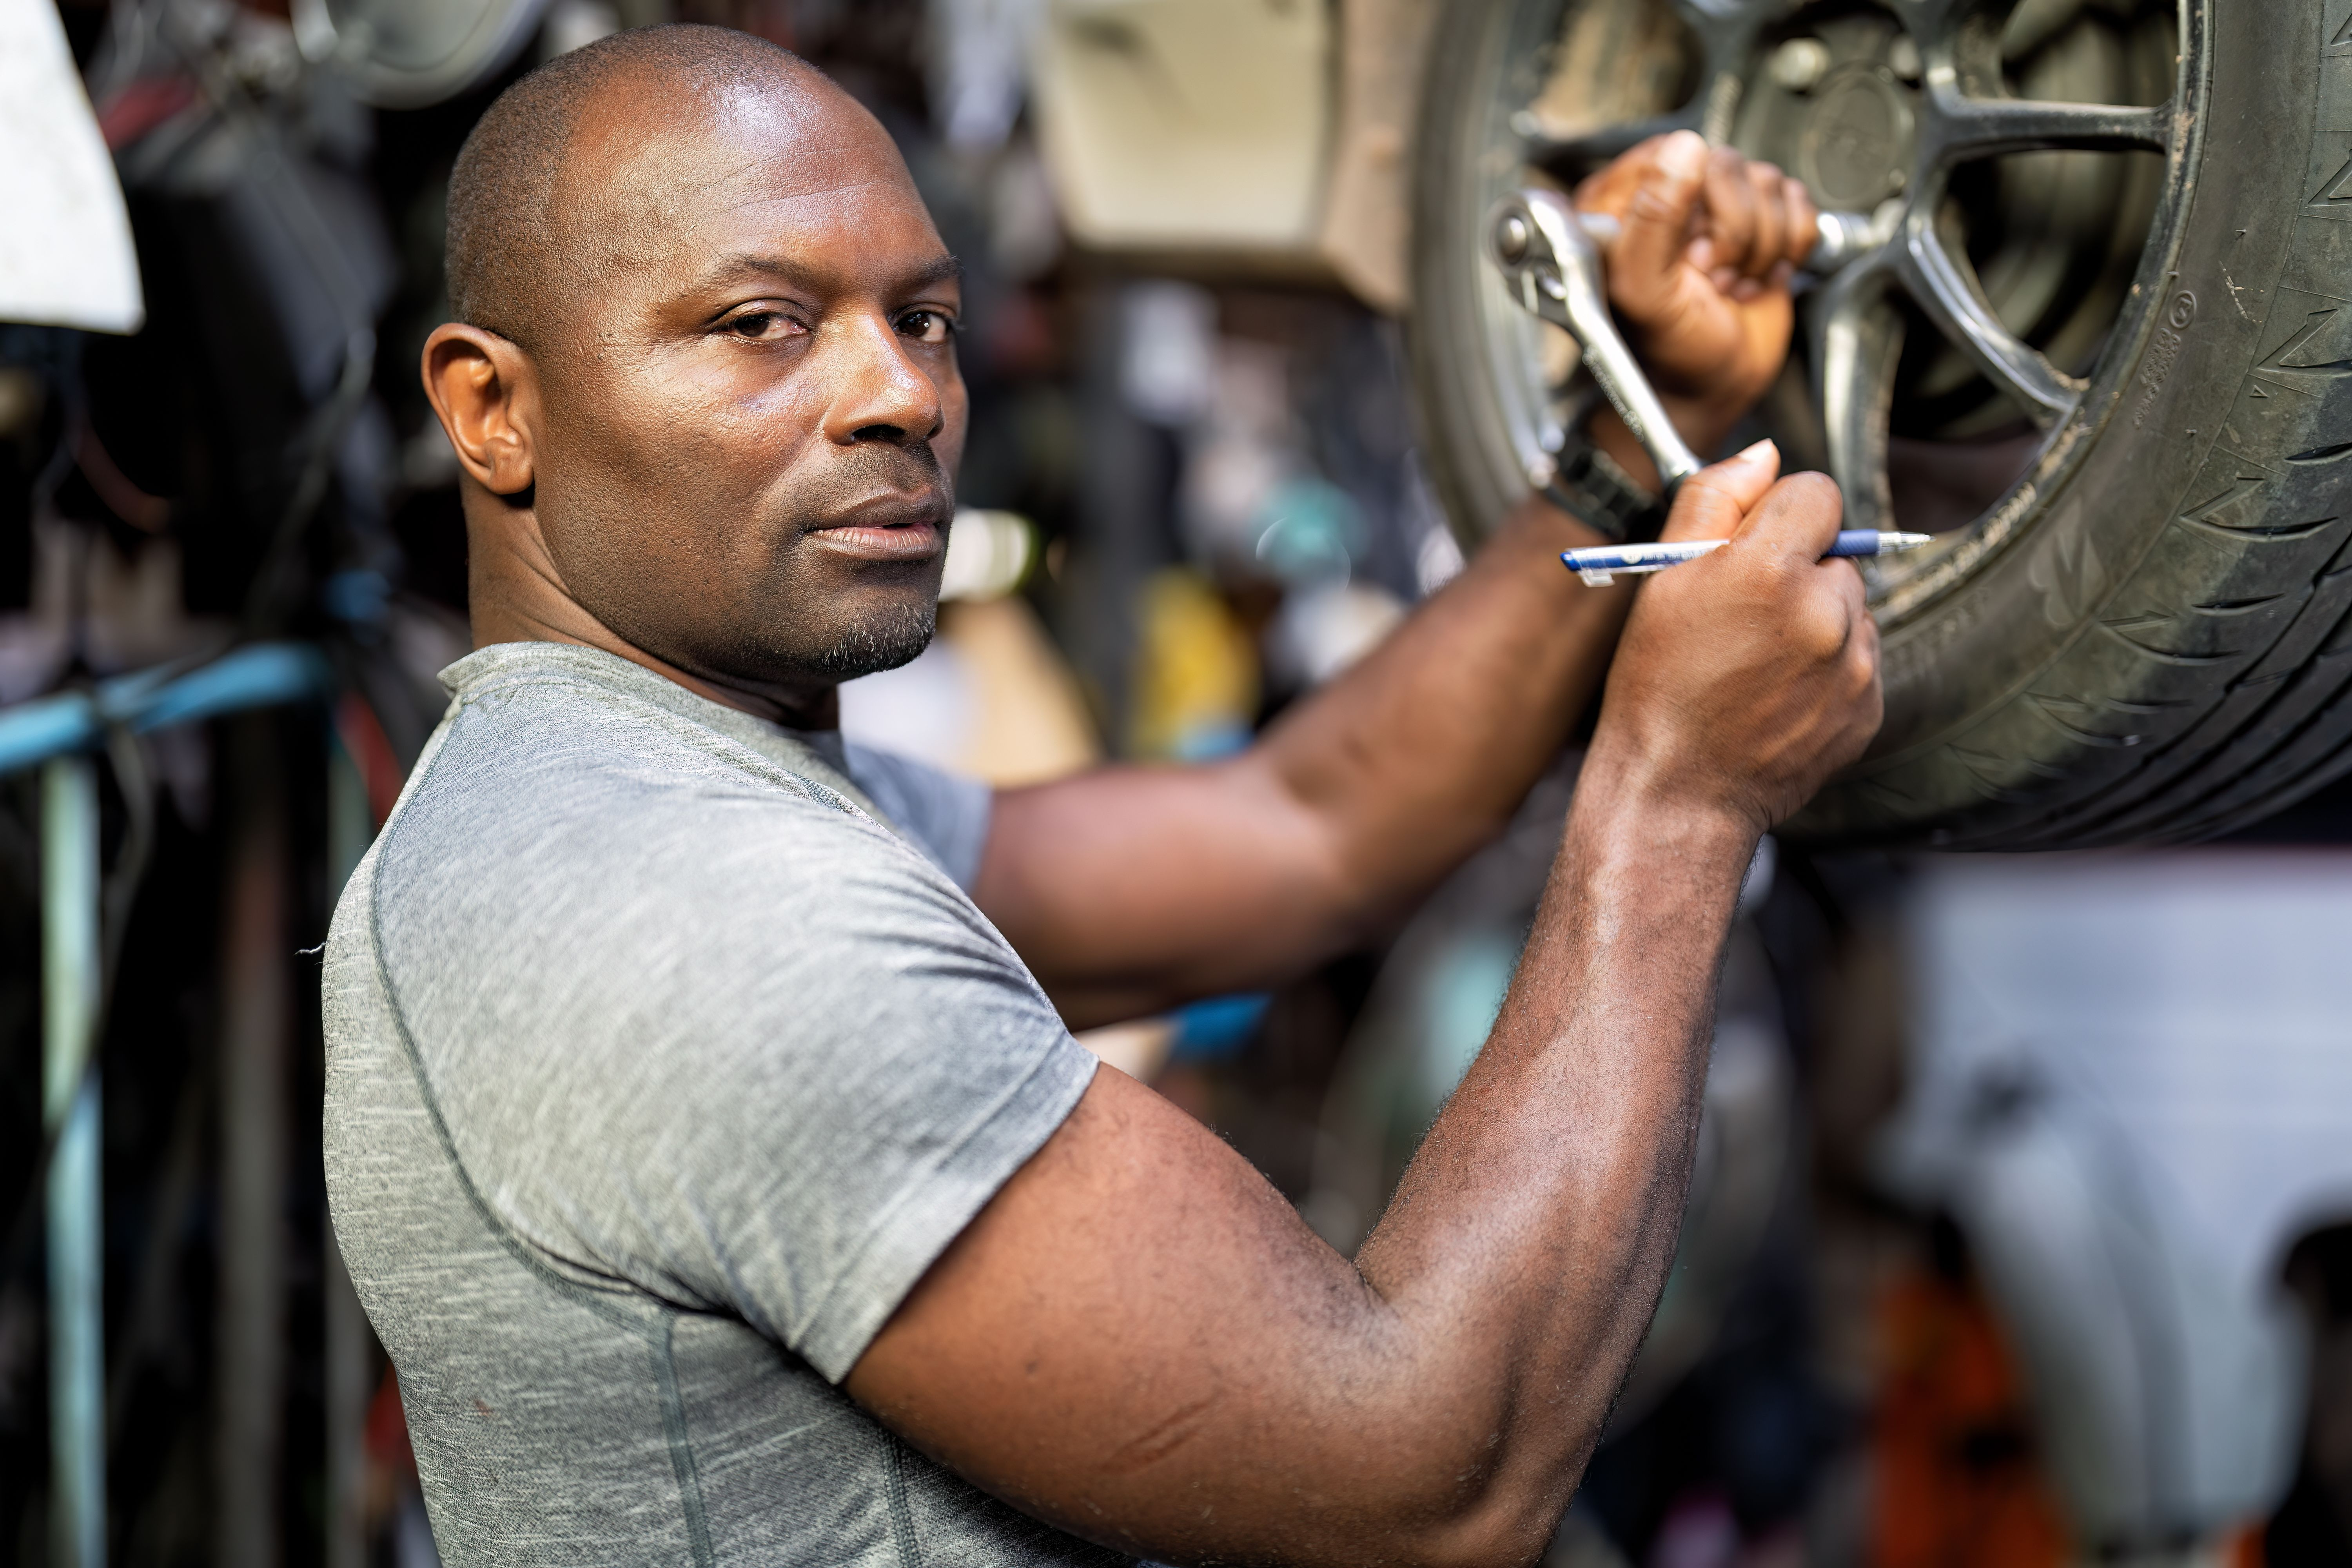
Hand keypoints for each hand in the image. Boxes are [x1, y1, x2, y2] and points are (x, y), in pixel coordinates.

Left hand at [1575, 130, 1816, 464]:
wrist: (1714, 389)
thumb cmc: (1668, 352)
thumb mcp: (1645, 288)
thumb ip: (1653, 218)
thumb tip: (1684, 149)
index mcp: (1622, 203)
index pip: (1669, 154)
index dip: (1691, 205)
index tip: (1689, 256)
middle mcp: (1670, 197)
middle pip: (1727, 166)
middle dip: (1732, 236)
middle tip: (1711, 279)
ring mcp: (1719, 207)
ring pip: (1767, 182)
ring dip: (1759, 247)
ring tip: (1731, 284)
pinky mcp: (1762, 221)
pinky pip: (1798, 202)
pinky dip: (1789, 246)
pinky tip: (1758, 276)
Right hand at [1588, 439, 1882, 832]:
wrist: (1676, 794)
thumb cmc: (1656, 688)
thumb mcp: (1663, 580)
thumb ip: (1714, 499)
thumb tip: (1765, 453)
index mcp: (1770, 571)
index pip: (1816, 492)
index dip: (1778, 514)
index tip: (1749, 549)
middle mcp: (1826, 615)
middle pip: (1835, 553)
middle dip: (1797, 572)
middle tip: (1741, 620)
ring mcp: (1856, 667)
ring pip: (1852, 607)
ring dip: (1816, 620)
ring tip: (1757, 662)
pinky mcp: (1869, 709)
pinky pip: (1860, 660)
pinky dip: (1828, 669)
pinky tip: (1778, 694)